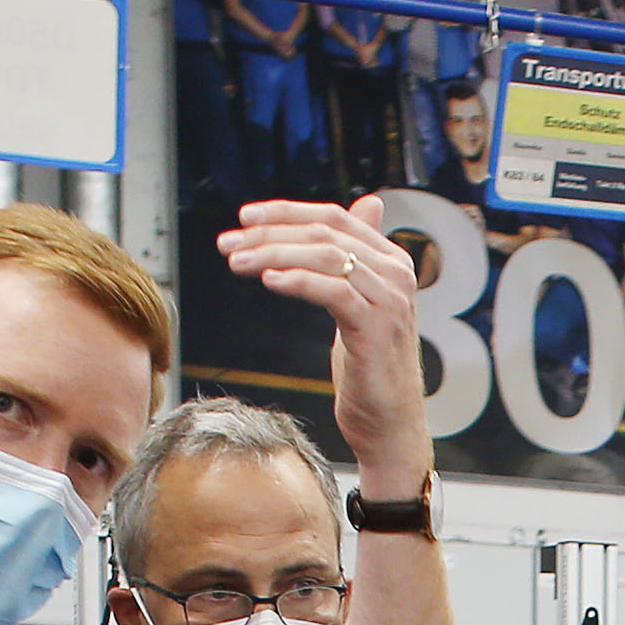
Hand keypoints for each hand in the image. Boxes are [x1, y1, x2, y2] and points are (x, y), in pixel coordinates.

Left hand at [223, 196, 431, 486]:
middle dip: (270, 234)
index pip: (335, 217)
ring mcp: (390, 300)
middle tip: (229, 242)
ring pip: (324, 257)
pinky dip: (297, 281)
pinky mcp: (377, 328)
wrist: (389, 421)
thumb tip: (368, 202)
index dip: (286, 211)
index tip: (245, 217)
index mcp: (391, 261)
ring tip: (237, 262)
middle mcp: (396, 274)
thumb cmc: (370, 365)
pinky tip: (269, 281)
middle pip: (324, 233)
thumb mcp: (360, 301)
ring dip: (273, 255)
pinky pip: (332, 291)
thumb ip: (357, 257)